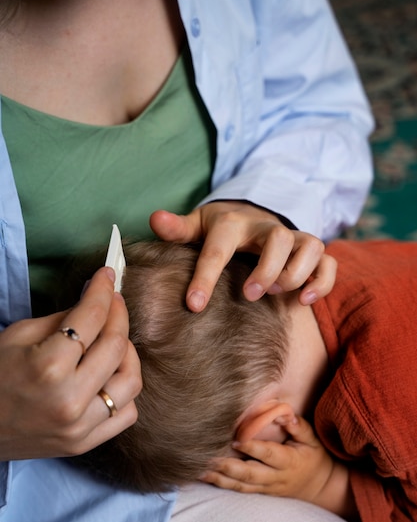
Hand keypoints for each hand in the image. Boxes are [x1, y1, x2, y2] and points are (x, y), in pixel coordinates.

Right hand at [0, 267, 140, 460]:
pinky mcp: (84, 443)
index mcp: (48, 368)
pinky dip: (124, 391)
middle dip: (119, 315)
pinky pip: (126, 413)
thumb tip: (97, 301)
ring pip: (131, 381)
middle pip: (116, 346)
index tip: (108, 276)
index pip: (91, 318)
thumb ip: (63, 319)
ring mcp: (80, 426)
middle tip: (114, 302)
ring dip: (128, 354)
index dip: (103, 291)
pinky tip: (110, 376)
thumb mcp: (19, 336)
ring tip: (113, 341)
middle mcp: (70, 399)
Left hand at [150, 202, 336, 311]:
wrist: (253, 216)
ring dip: (297, 273)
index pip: (219, 248)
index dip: (206, 277)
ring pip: (310, 246)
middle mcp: (267, 228)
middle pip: (279, 239)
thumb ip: (177, 229)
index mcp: (232, 224)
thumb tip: (154, 218)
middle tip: (249, 294)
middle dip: (267, 269)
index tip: (194, 306)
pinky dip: (322, 282)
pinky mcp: (311, 252)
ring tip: (276, 293)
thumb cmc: (221, 229)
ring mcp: (294, 238)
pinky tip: (304, 300)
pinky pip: (328, 263)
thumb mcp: (197, 226)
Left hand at [201, 413, 336, 505]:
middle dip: (228, 467)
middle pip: (250, 474)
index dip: (253, 449)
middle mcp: (276, 477)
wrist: (319, 486)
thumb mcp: (312, 440)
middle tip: (208, 458)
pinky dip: (222, 484)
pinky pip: (239, 490)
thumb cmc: (313, 457)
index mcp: (289, 461)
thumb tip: (284, 414)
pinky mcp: (259, 492)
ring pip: (241, 485)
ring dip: (219, 478)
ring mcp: (266, 487)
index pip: (269, 455)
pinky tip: (205, 477)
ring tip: (200, 470)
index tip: (236, 441)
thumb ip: (298, 427)